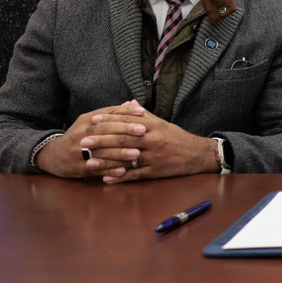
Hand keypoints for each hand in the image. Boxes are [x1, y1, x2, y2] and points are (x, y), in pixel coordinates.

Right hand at [34, 102, 146, 178]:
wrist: (53, 155)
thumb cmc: (80, 136)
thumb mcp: (90, 122)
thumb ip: (111, 114)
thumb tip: (133, 104)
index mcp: (85, 120)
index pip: (107, 114)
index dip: (125, 113)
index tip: (142, 113)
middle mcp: (81, 134)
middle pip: (104, 131)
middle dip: (125, 131)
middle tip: (143, 131)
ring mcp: (78, 152)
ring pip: (102, 152)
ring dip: (120, 153)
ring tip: (137, 153)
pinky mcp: (78, 168)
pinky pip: (96, 169)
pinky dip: (110, 170)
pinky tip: (124, 171)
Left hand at [83, 100, 218, 183]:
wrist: (198, 154)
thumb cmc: (178, 138)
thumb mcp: (163, 123)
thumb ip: (144, 115)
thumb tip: (129, 103)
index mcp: (153, 126)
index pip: (127, 121)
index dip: (108, 121)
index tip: (92, 121)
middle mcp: (153, 140)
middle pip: (123, 139)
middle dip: (102, 140)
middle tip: (83, 142)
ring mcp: (154, 157)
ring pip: (126, 159)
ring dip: (106, 161)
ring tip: (88, 162)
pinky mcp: (156, 171)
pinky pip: (135, 175)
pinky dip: (120, 178)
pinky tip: (106, 178)